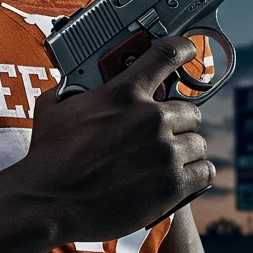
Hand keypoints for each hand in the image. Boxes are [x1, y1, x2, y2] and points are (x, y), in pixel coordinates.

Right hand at [13, 36, 216, 242]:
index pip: (166, 55)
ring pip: (198, 143)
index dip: (184, 49)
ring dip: (185, 153)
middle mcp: (151, 118)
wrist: (49, 202)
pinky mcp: (173, 184)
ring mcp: (164, 151)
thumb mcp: (53, 108)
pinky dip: (195, 176)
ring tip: (163, 164)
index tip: (190, 51)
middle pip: (190, 111)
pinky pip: (205, 172)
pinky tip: (179, 180)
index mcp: (124, 93)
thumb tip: (75, 83)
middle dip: (178, 124)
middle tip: (159, 138)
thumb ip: (72, 88)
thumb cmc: (48, 158)